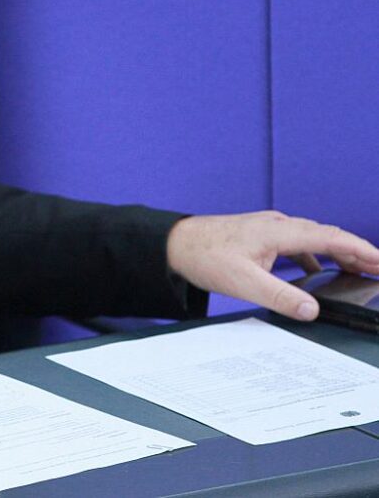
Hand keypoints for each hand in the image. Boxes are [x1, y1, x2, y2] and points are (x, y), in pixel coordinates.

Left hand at [167, 211, 378, 320]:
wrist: (176, 242)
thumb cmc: (205, 256)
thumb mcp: (243, 282)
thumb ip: (280, 296)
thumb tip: (312, 310)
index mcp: (279, 232)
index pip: (331, 239)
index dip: (362, 251)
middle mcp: (278, 225)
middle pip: (327, 235)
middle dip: (357, 252)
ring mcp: (269, 228)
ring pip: (313, 237)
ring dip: (337, 252)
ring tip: (359, 270)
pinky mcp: (260, 235)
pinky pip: (297, 242)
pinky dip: (314, 254)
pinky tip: (315, 270)